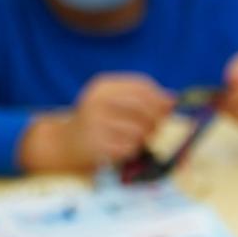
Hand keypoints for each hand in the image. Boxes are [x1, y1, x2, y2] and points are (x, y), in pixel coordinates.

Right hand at [19, 72, 174, 171]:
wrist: (64, 144)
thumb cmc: (96, 122)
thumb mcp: (113, 103)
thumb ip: (141, 99)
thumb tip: (173, 99)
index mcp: (103, 86)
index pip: (141, 85)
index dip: (160, 97)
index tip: (168, 107)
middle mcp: (98, 101)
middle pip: (143, 108)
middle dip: (155, 119)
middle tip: (154, 128)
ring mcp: (96, 124)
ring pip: (139, 130)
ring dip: (143, 138)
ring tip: (133, 139)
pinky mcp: (98, 145)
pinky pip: (130, 148)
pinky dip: (133, 150)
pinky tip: (122, 148)